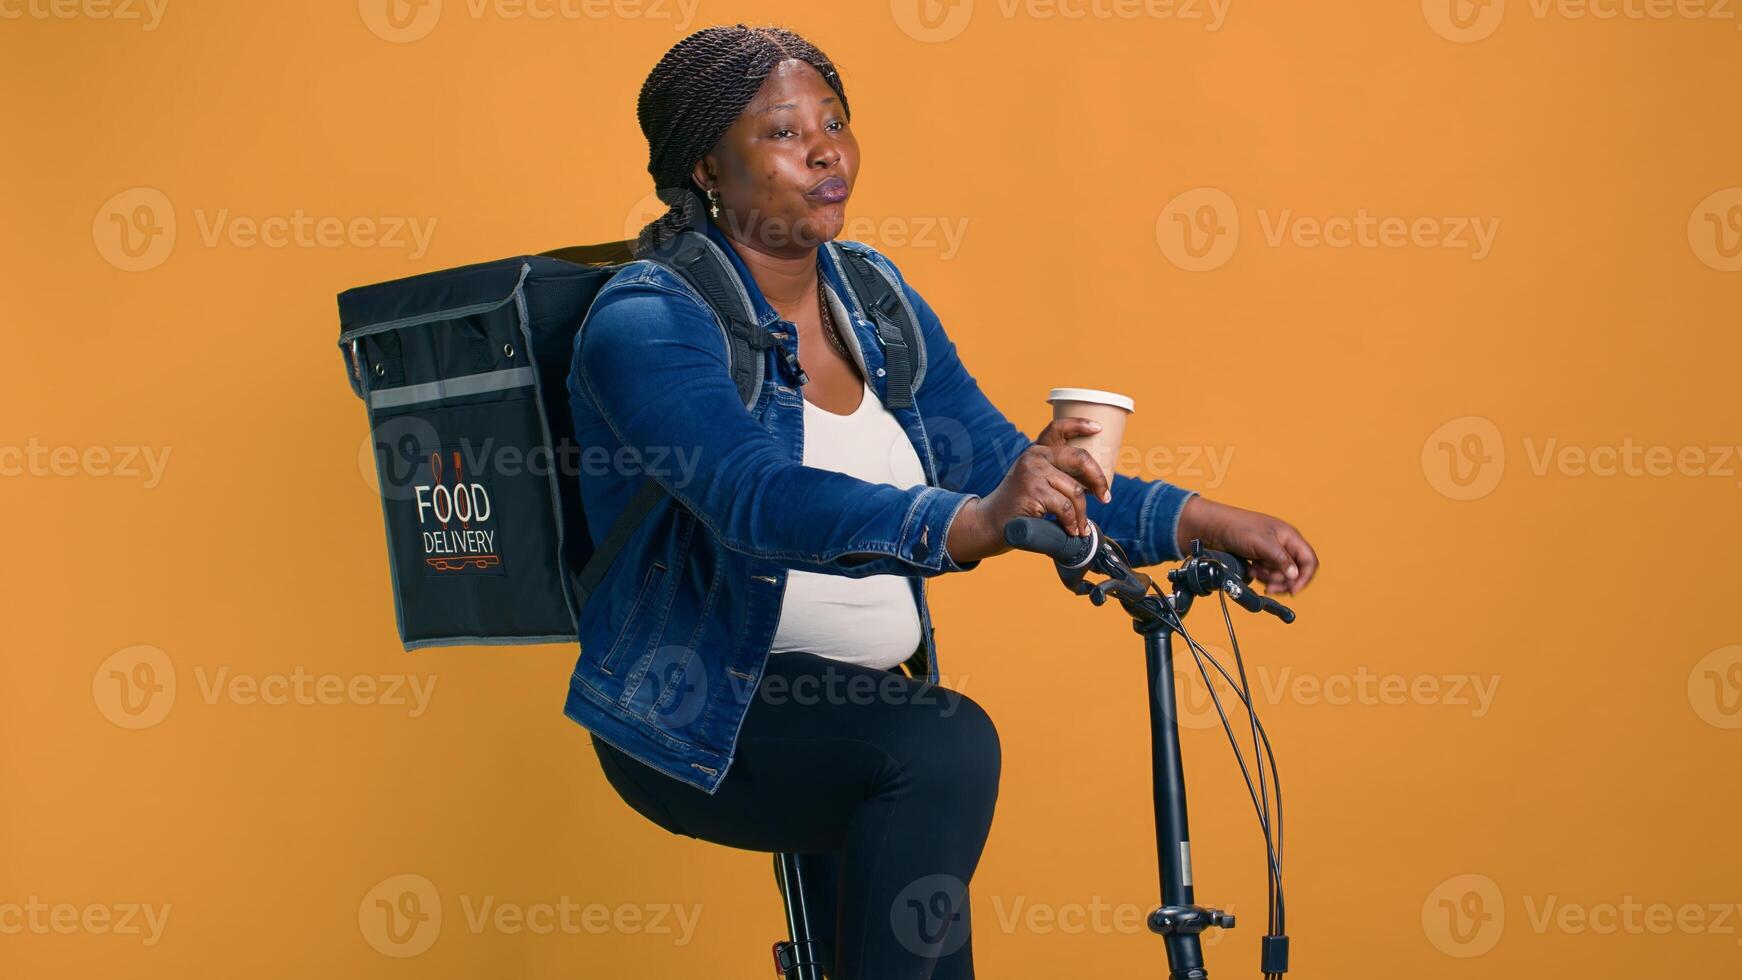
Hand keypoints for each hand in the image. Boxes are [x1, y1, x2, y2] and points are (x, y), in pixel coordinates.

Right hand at [944, 418, 1111, 563]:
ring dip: (1082, 513)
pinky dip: (1071, 522)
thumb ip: (1057, 473)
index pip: (1058, 428)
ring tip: (1081, 527)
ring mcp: (1032, 473)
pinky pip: (1065, 508)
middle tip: (1105, 496)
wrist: (992, 522)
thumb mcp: (1036, 480)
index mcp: (1037, 451)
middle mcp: (1034, 457)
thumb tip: (1094, 483)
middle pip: (1079, 458)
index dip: (1080, 424)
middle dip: (1098, 478)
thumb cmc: (1020, 503)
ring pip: (1075, 490)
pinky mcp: (1032, 492)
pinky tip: (1071, 530)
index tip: (1098, 428)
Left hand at [1177, 496, 1318, 595]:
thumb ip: (1280, 559)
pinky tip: (1250, 570)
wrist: (1211, 528)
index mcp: (1290, 537)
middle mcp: (1283, 545)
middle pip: (1295, 572)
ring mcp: (1271, 553)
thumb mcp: (1261, 543)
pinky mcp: (1259, 559)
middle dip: (1281, 580)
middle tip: (1268, 585)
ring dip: (1268, 578)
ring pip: (1280, 576)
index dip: (1304, 577)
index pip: (1309, 560)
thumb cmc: (1236, 527)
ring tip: (1254, 570)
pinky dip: (1260, 576)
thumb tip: (1294, 576)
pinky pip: (1267, 575)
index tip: (1292, 591)